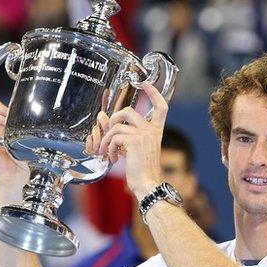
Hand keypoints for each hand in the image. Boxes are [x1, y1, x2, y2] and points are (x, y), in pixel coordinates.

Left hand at [89, 84, 168, 199]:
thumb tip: (106, 122)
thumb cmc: (142, 170)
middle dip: (113, 119)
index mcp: (156, 131)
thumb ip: (126, 136)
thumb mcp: (136, 150)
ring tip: (107, 152)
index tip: (145, 83)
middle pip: (128, 111)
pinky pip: (113, 137)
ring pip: (116, 126)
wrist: (148, 184)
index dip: (153, 92)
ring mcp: (144, 134)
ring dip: (106, 140)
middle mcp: (151, 130)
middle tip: (108, 133)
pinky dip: (109, 148)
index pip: (161, 107)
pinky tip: (113, 159)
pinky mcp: (134, 141)